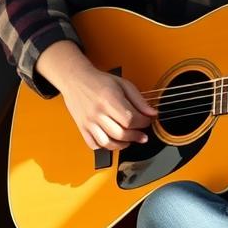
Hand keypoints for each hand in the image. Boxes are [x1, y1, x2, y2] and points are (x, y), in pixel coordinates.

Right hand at [36, 41, 155, 151]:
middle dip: (136, 136)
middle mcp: (97, 112)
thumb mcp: (123, 84)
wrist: (76, 79)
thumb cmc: (99, 81)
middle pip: (121, 133)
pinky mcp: (82, 127)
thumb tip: (152, 113)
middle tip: (143, 135)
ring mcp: (88, 122)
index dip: (144, 123)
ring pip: (108, 143)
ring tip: (130, 140)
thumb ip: (139, 100)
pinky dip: (105, 147)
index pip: (130, 119)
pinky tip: (113, 141)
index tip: (148, 121)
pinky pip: (94, 145)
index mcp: (109, 99)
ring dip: (122, 145)